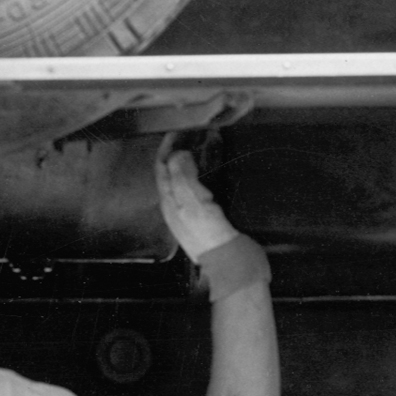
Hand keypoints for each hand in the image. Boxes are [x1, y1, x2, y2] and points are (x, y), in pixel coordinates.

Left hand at [154, 137, 241, 263]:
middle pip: (175, 171)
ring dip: (198, 157)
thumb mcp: (191, 203)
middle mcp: (179, 206)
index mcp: (170, 203)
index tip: (178, 130)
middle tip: (195, 132)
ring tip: (209, 140)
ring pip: (191, 177)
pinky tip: (220, 164)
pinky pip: (206, 186)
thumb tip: (178, 154)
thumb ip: (182, 177)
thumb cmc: (210, 236)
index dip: (167, 147)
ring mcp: (195, 211)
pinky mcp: (211, 216)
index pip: (162, 169)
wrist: (232, 264)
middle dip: (182, 149)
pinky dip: (211, 170)